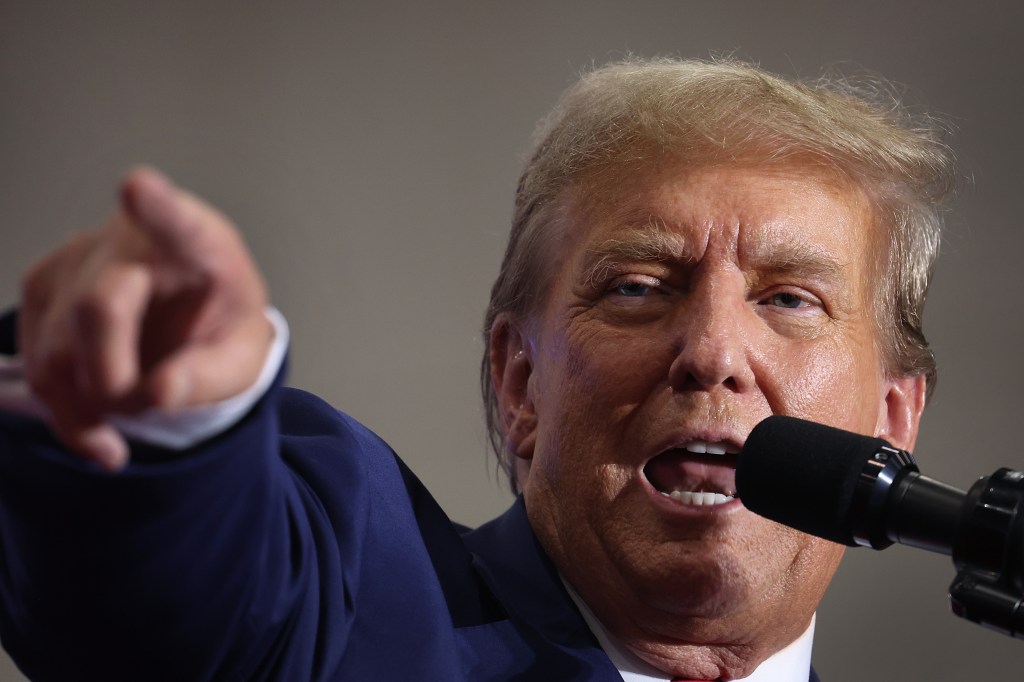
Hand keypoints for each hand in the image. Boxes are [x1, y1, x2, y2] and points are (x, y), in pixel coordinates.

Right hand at [18, 167, 272, 470]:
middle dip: (115, 380)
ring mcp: (75, 261)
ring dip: (91, 405)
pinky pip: (37, 364)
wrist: (192, 318)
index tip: (138, 186)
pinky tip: (99, 426)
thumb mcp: (241, 356)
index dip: (155, 206)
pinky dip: (66, 410)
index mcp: (197, 243)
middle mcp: (129, 240)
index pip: (175, 221)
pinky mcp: (42, 291)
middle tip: (151, 404)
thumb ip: (211, 375)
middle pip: (95, 311)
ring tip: (133, 413)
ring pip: (55, 348)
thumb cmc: (219, 325)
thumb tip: (160, 392)